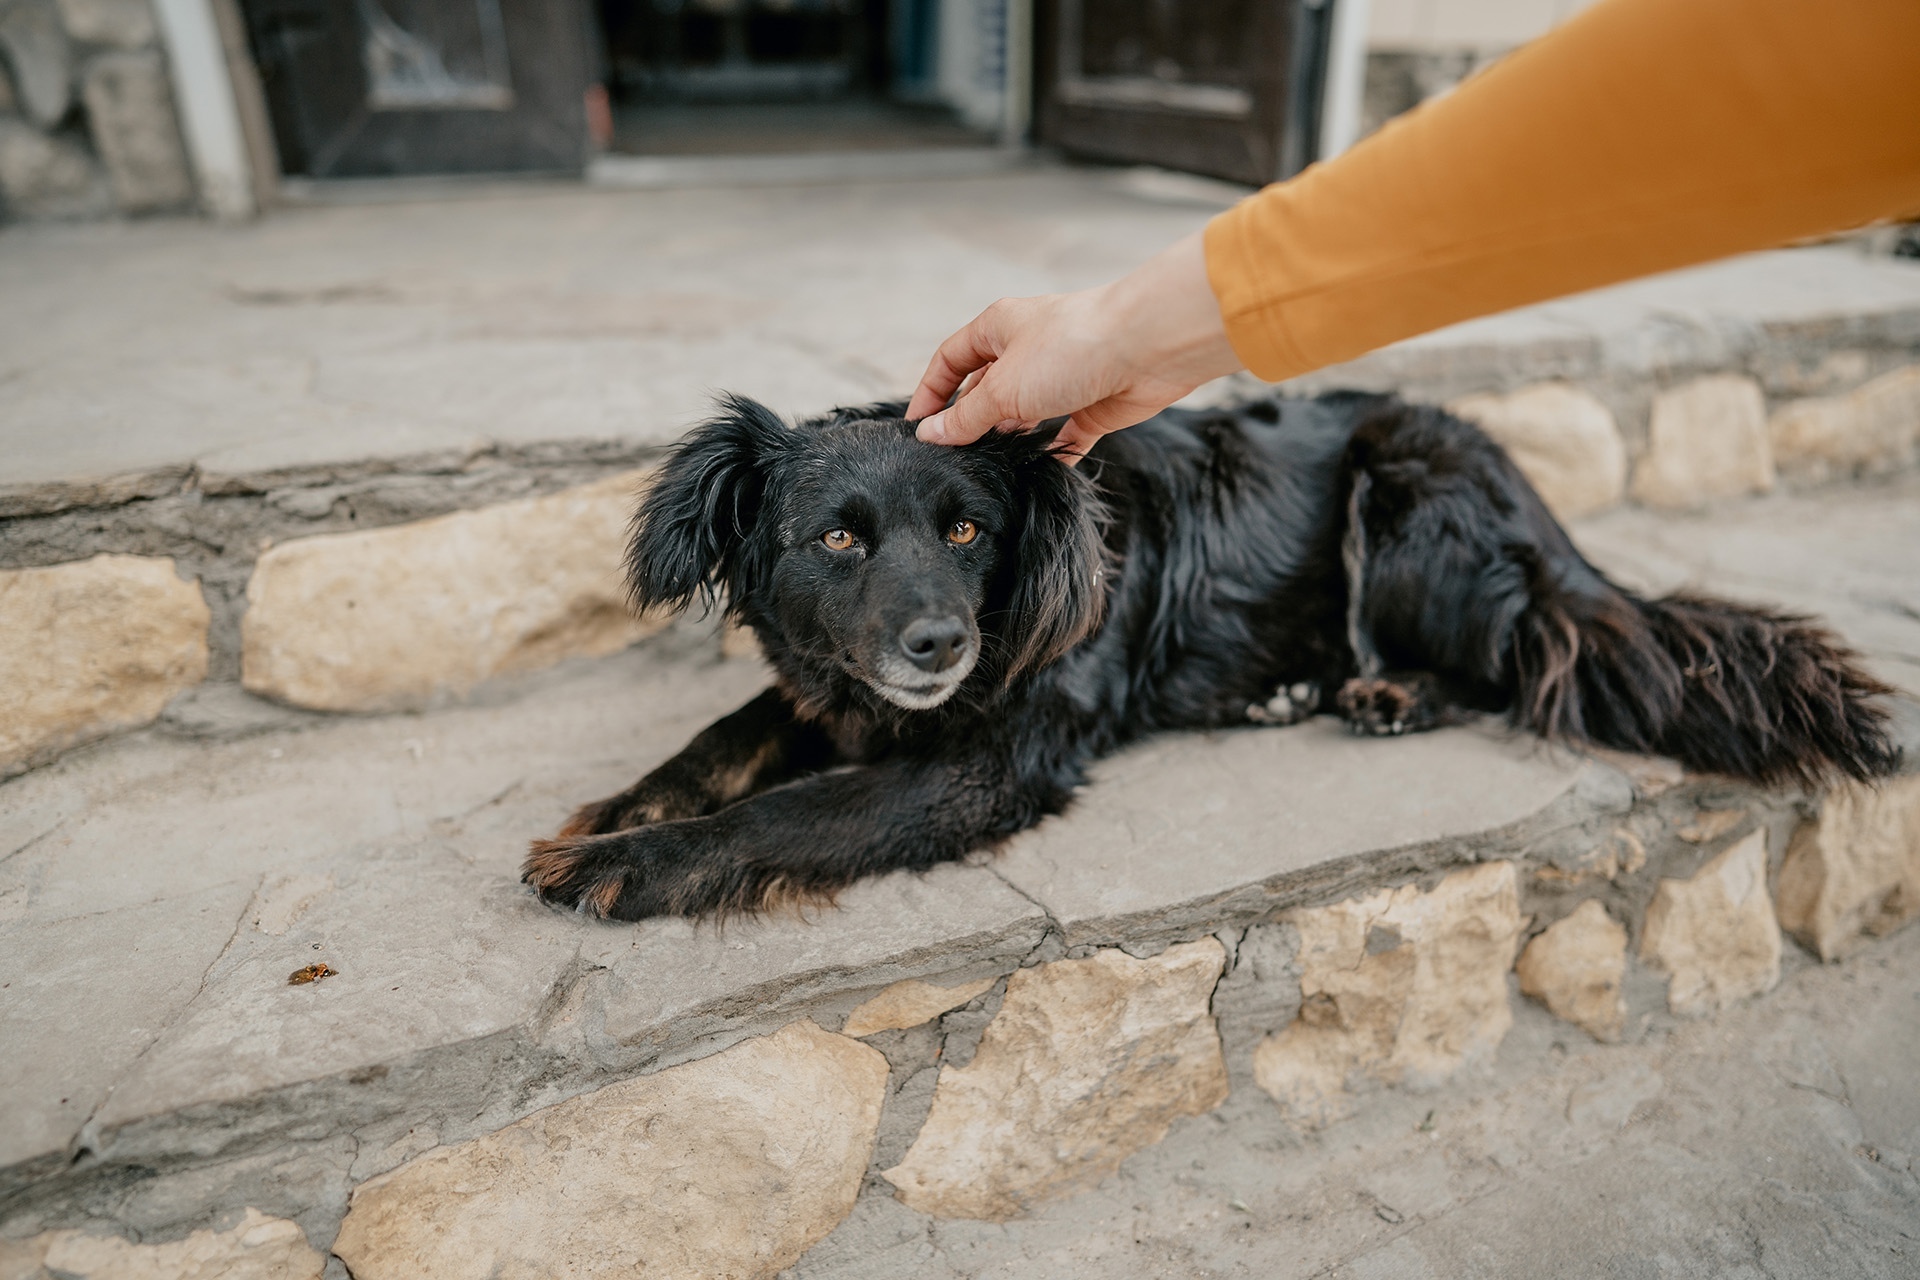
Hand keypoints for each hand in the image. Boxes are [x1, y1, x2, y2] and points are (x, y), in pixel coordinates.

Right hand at [906, 232, 1244, 461]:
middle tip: (952, 458)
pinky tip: (1035, 474)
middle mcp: (1029, 349)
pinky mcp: (1093, 404)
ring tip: (989, 468)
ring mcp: (1062, 378)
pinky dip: (1050, 452)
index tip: (916, 428)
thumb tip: (931, 436)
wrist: (1149, 347)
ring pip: (1025, 413)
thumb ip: (967, 417)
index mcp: (999, 328)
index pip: (951, 359)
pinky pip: (1065, 434)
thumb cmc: (1072, 348)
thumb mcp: (1004, 387)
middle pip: (986, 389)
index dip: (931, 392)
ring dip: (1008, 438)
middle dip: (970, 421)